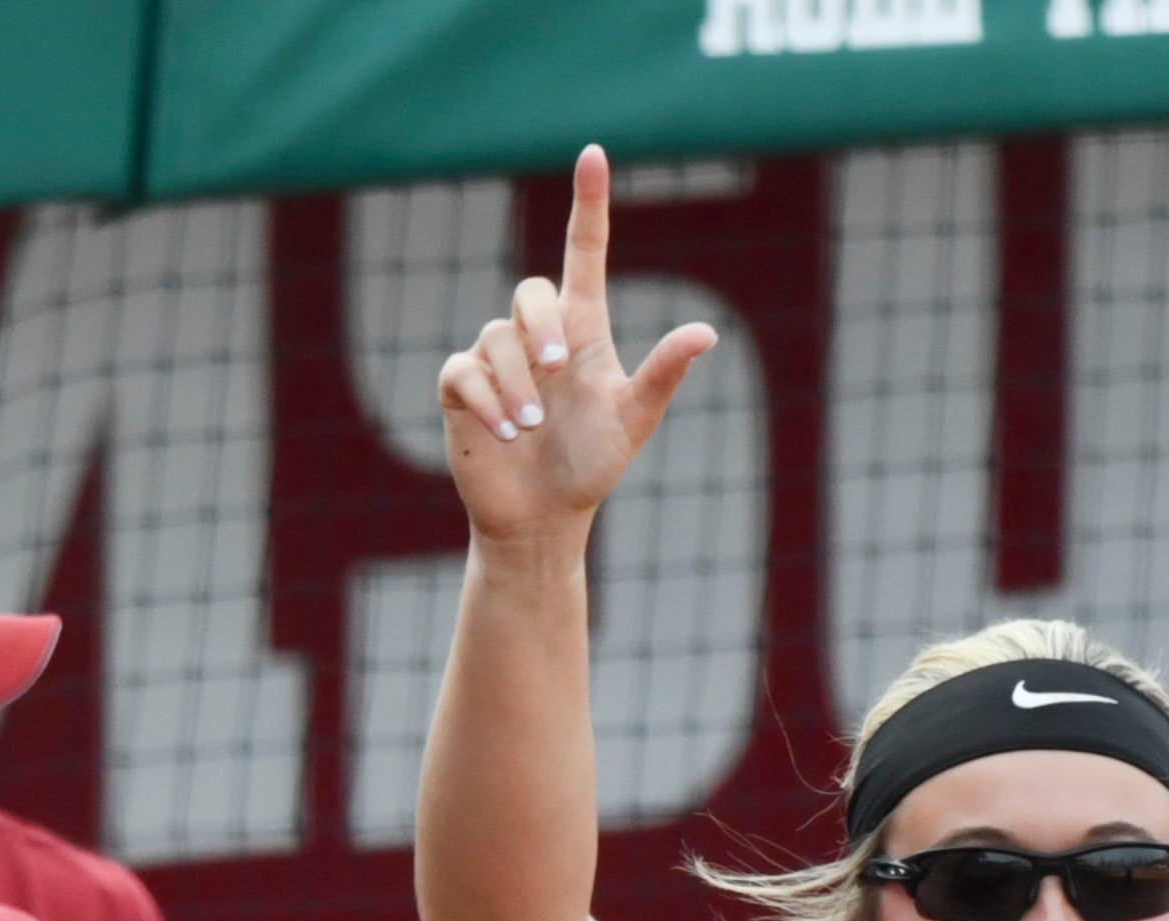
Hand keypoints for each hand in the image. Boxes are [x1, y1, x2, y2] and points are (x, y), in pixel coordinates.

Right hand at [438, 143, 717, 545]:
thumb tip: (707, 332)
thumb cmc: (591, 466)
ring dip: (518, 385)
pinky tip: (506, 433)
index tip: (594, 154)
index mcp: (582, 331)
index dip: (589, 205)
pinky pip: (464, 371)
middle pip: (531, 292)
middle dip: (542, 327)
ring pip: (496, 338)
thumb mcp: (633, 419)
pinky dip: (487, 400)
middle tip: (557, 370)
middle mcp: (536, 336)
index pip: (584, 253)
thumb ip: (663, 373)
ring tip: (532, 426)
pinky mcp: (460, 387)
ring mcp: (494, 358)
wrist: (544, 518)